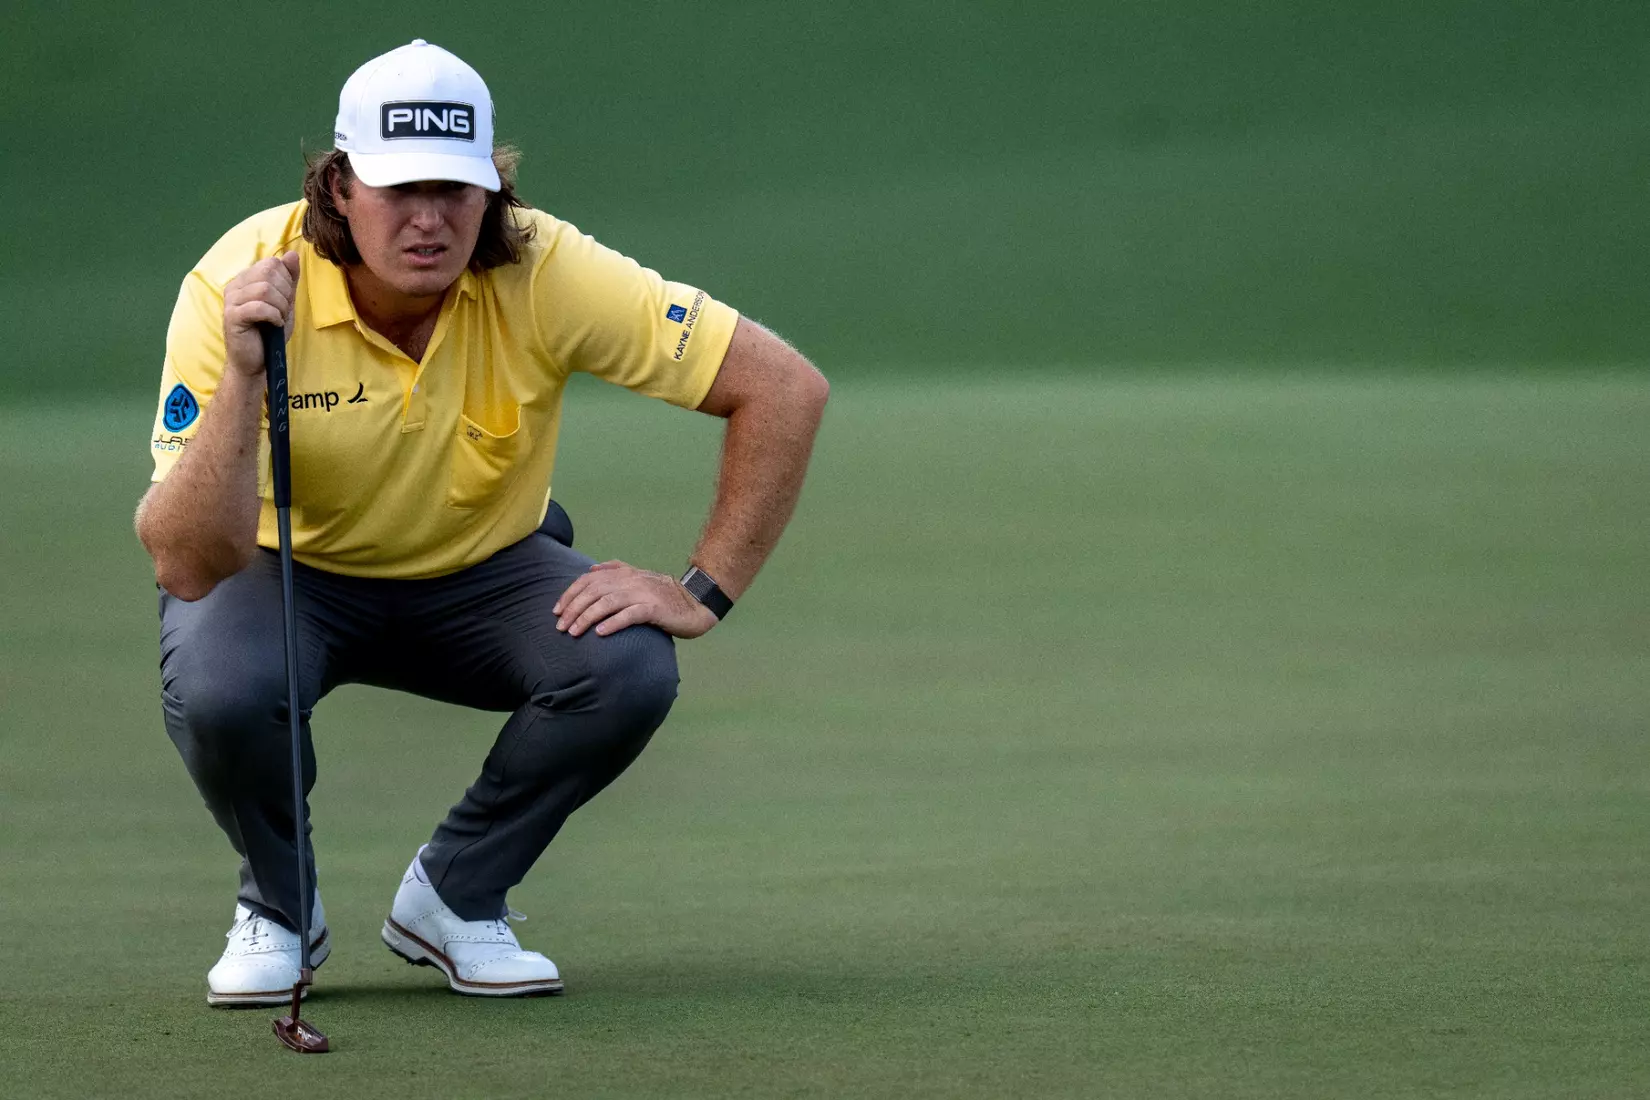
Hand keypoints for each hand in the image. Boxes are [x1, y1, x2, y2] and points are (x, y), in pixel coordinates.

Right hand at [222, 251, 300, 376]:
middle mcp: (235, 285)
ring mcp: (231, 300)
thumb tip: (291, 254)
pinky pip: (259, 307)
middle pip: (269, 272)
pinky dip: (273, 316)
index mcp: (246, 279)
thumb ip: (289, 279)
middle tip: (282, 312)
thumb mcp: (285, 303)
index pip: (272, 263)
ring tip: (278, 320)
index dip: (286, 281)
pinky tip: (273, 325)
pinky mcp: (232, 316)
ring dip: (280, 307)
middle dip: (285, 293)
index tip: (286, 301)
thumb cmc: (270, 333)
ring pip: (265, 289)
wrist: (256, 362)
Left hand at [554, 561, 718, 638]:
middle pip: (593, 591)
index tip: (557, 611)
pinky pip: (629, 615)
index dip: (570, 594)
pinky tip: (600, 633)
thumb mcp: (638, 577)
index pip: (588, 580)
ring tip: (574, 632)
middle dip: (573, 609)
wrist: (696, 601)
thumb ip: (616, 570)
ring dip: (587, 617)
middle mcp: (630, 581)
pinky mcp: (654, 609)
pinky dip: (613, 623)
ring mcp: (642, 594)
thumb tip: (592, 568)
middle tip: (560, 627)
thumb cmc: (664, 594)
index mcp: (623, 573)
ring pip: (607, 603)